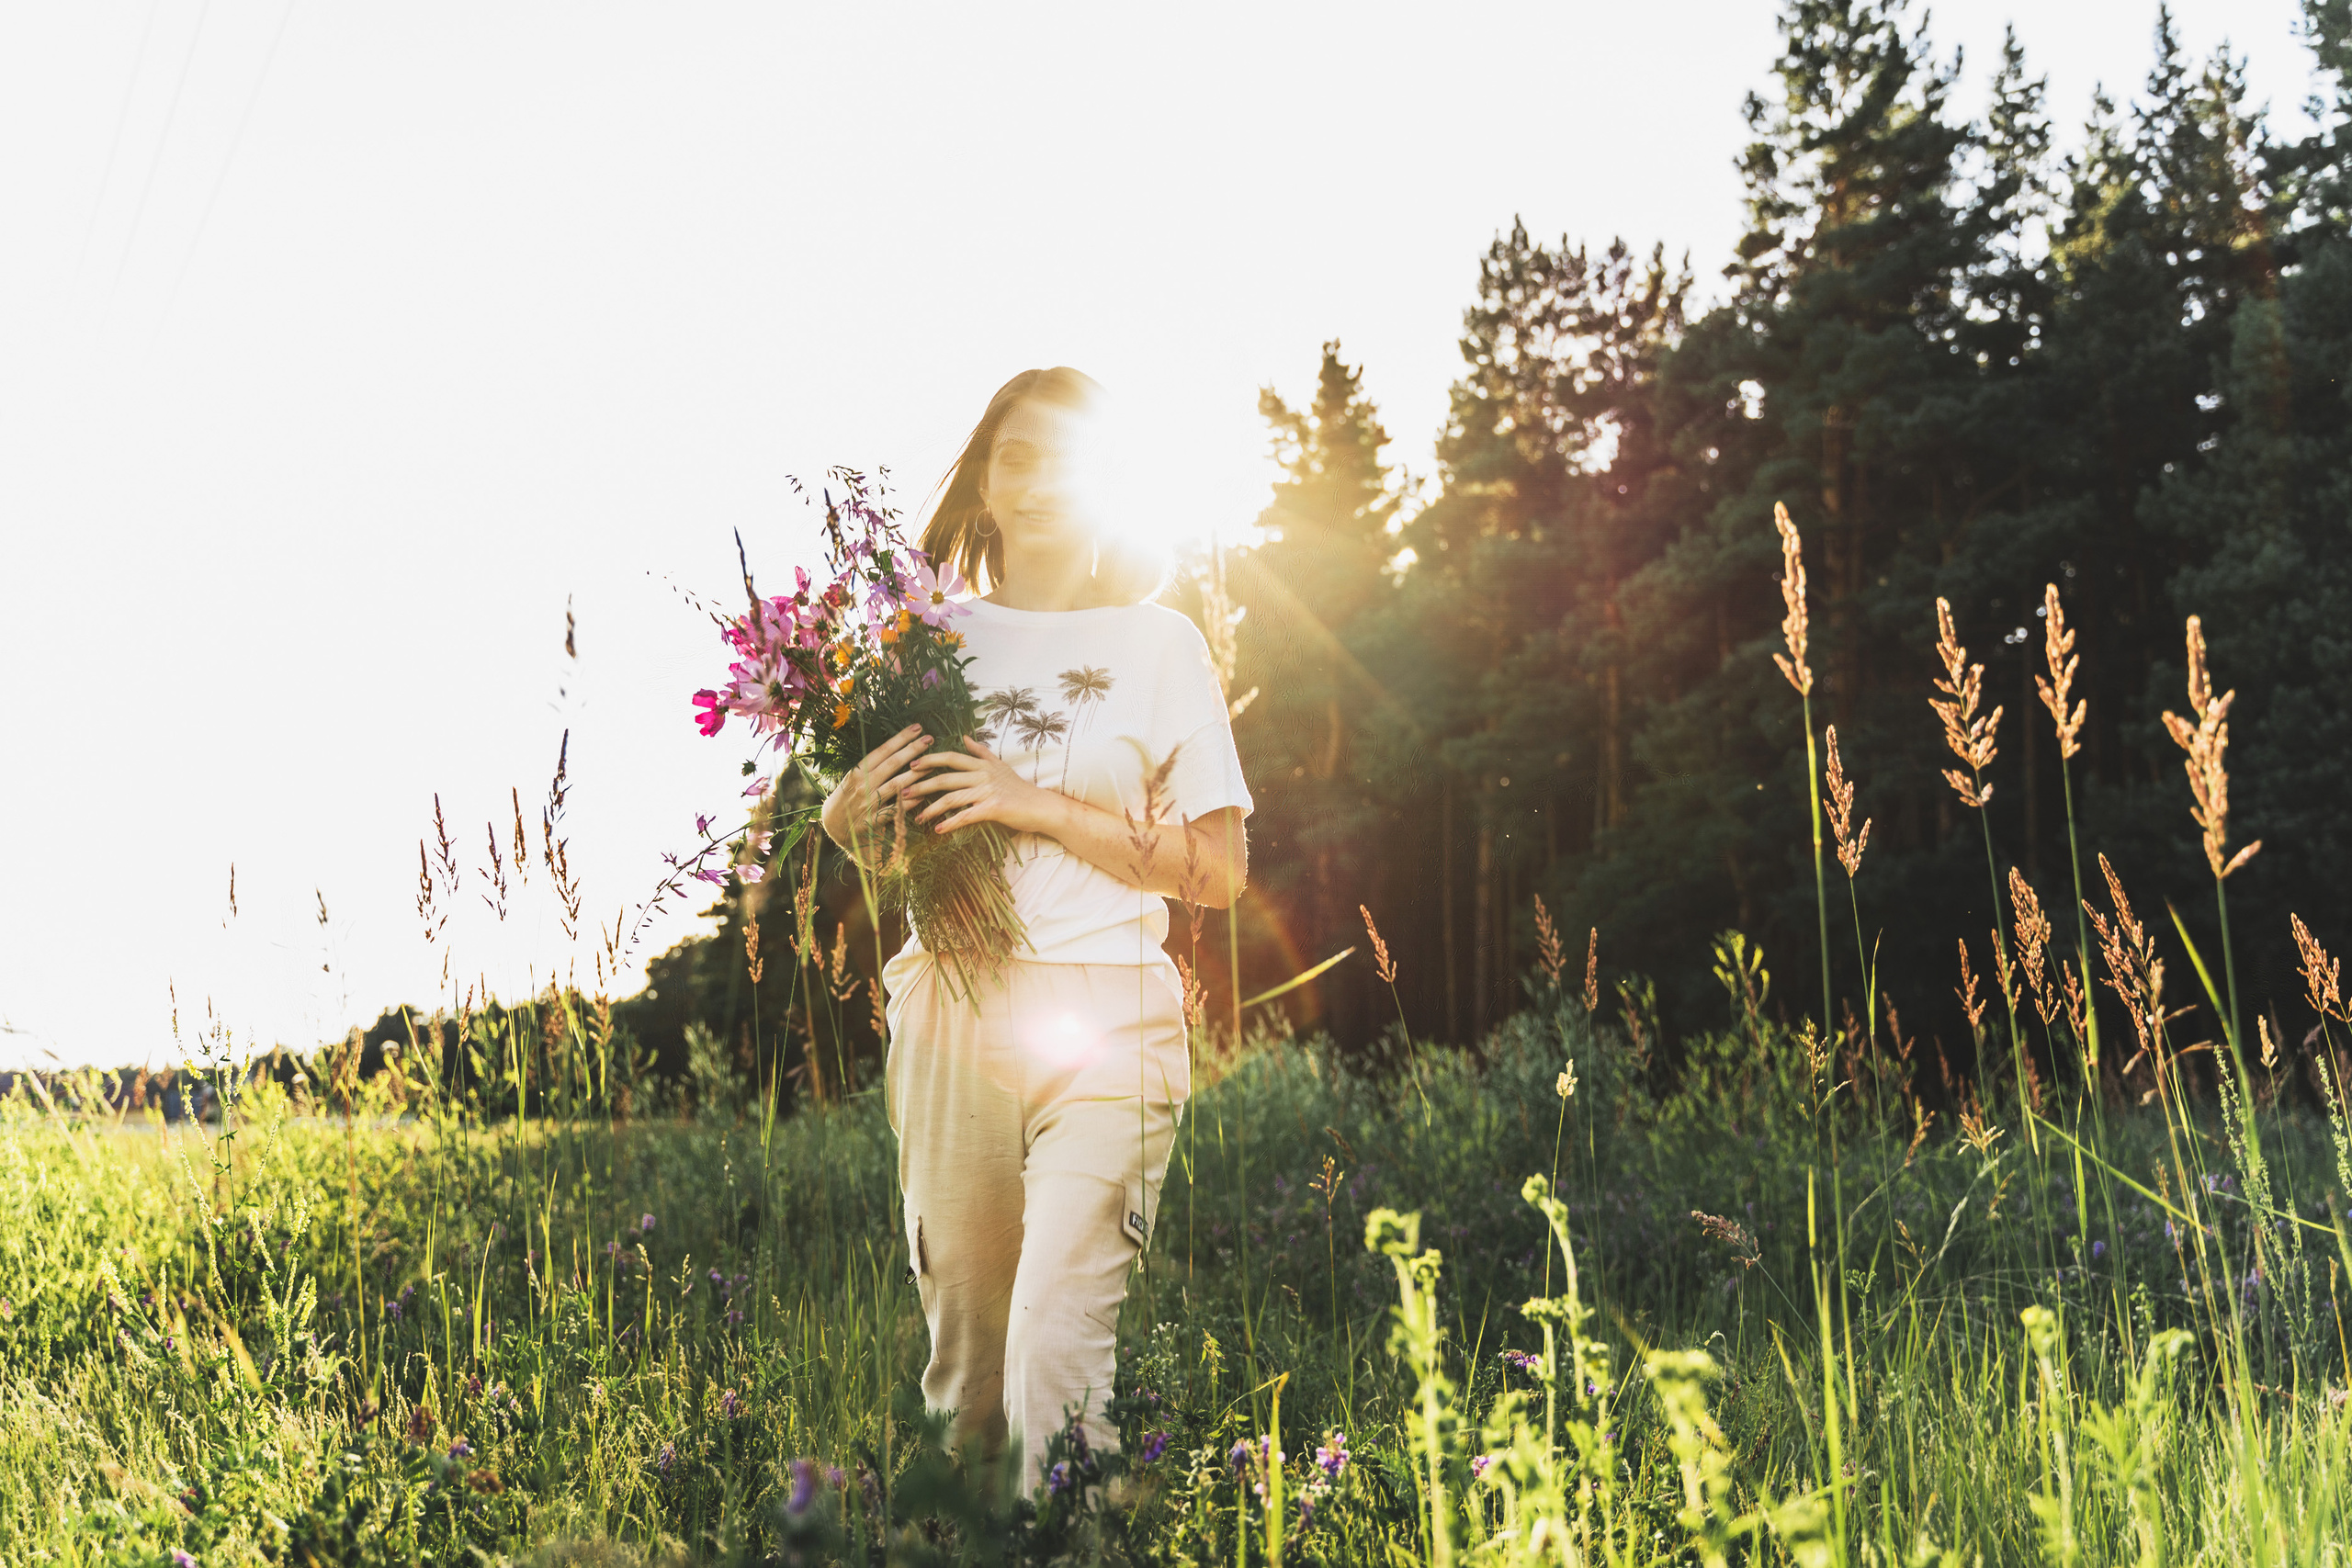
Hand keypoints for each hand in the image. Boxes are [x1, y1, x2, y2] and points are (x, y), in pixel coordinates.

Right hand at [821, 722, 930, 856]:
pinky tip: (923, 796)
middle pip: (892, 764)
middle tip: (929, 739)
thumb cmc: (847, 799)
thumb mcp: (853, 779)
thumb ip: (871, 767)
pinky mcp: (872, 822)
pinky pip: (894, 810)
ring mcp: (867, 804)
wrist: (833, 827)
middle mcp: (862, 785)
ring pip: (896, 785)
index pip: (882, 751)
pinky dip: (909, 803)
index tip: (917, 728)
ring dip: (916, 775)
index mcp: (857, 772)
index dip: (901, 738)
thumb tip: (896, 749)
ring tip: (933, 765)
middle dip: (912, 750)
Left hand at [906, 737, 1056, 836]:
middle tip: (903, 792)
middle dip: (922, 785)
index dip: (930, 760)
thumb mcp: (1001, 766)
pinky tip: (937, 830)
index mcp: (983, 764)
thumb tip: (965, 736)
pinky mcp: (993, 808)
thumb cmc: (1020, 789)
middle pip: (945, 778)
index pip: (951, 758)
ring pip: (952, 798)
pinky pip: (966, 816)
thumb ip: (981, 752)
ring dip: (931, 808)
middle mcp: (983, 775)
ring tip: (916, 817)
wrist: (1043, 807)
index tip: (911, 765)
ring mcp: (988, 791)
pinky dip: (950, 823)